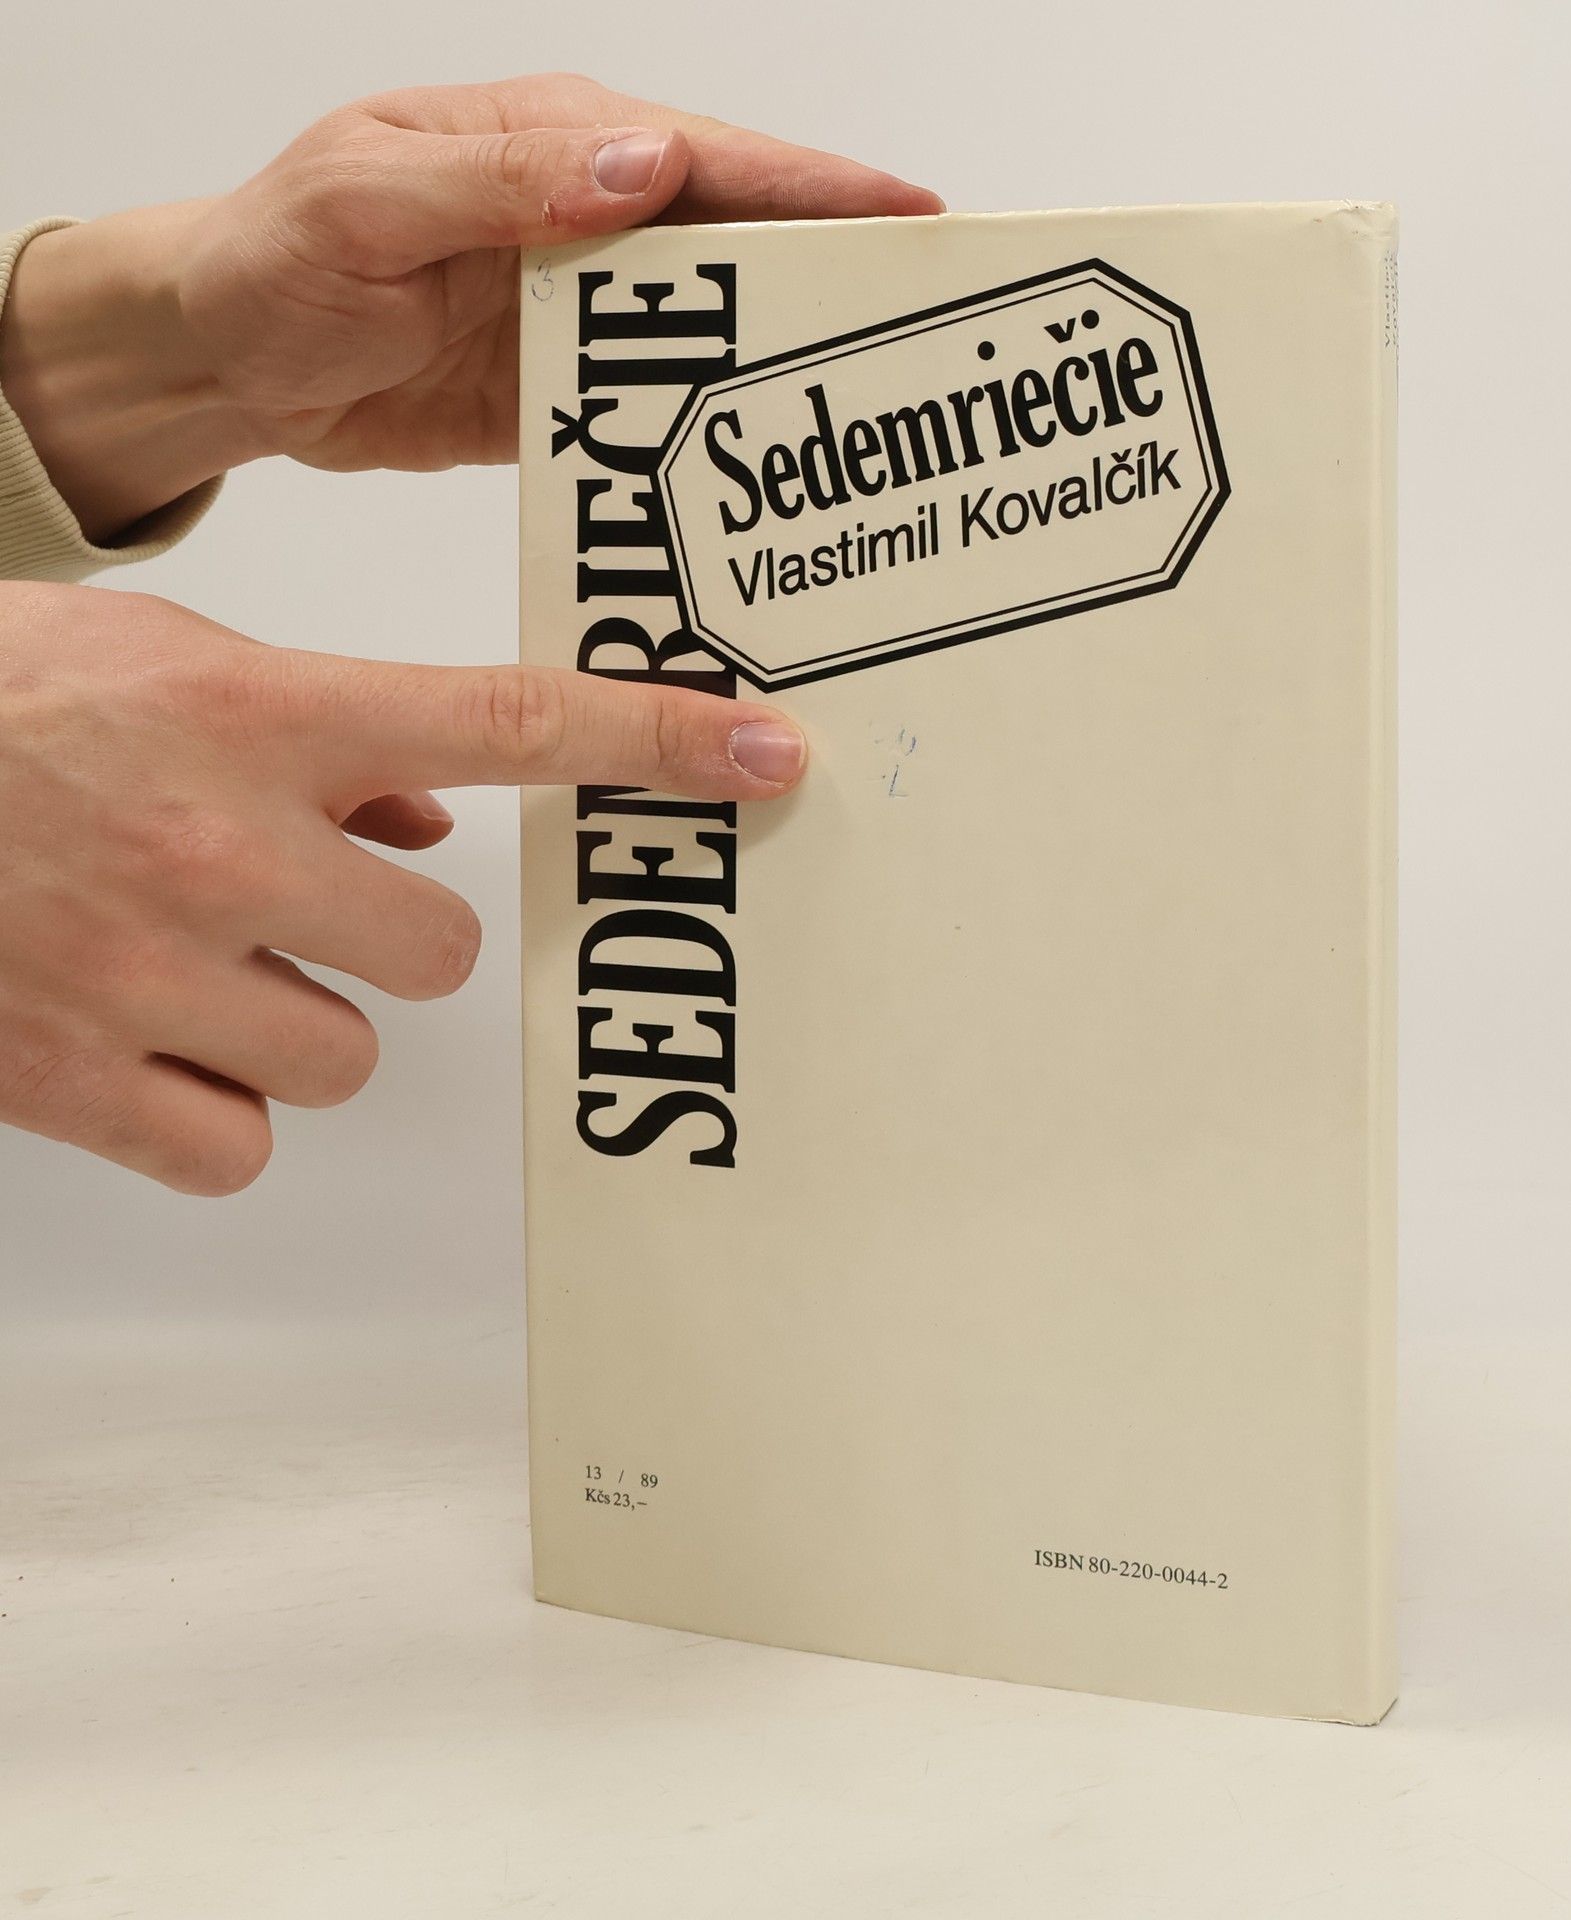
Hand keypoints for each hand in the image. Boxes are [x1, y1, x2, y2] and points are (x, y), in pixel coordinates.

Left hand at [0, 74, 940, 538]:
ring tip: (873, 421)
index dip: (821, 187)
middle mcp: (583, 220)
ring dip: (787, 375)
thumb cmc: (267, 256)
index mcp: (549, 143)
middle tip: (928, 330)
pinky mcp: (570, 395)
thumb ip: (502, 183)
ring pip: (716, 338)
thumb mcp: (366, 204)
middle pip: (742, 247)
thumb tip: (645, 166)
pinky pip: (664, 416)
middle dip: (839, 279)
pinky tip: (765, 487)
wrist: (219, 360)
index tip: (913, 217)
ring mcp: (582, 313)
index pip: (713, 159)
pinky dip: (716, 447)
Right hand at [0, 579, 805, 1193]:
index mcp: (256, 711)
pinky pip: (241, 1146)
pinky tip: (151, 1045)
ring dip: (297, 1022)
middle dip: (388, 939)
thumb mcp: (162, 666)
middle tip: (293, 903)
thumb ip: (320, 737)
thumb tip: (442, 817)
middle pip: (439, 951)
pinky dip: (216, 1112)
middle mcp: (223, 843)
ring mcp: (149, 970)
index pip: (509, 720)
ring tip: (194, 963)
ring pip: (347, 1054)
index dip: (654, 738)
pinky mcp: (74, 1079)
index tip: (762, 753)